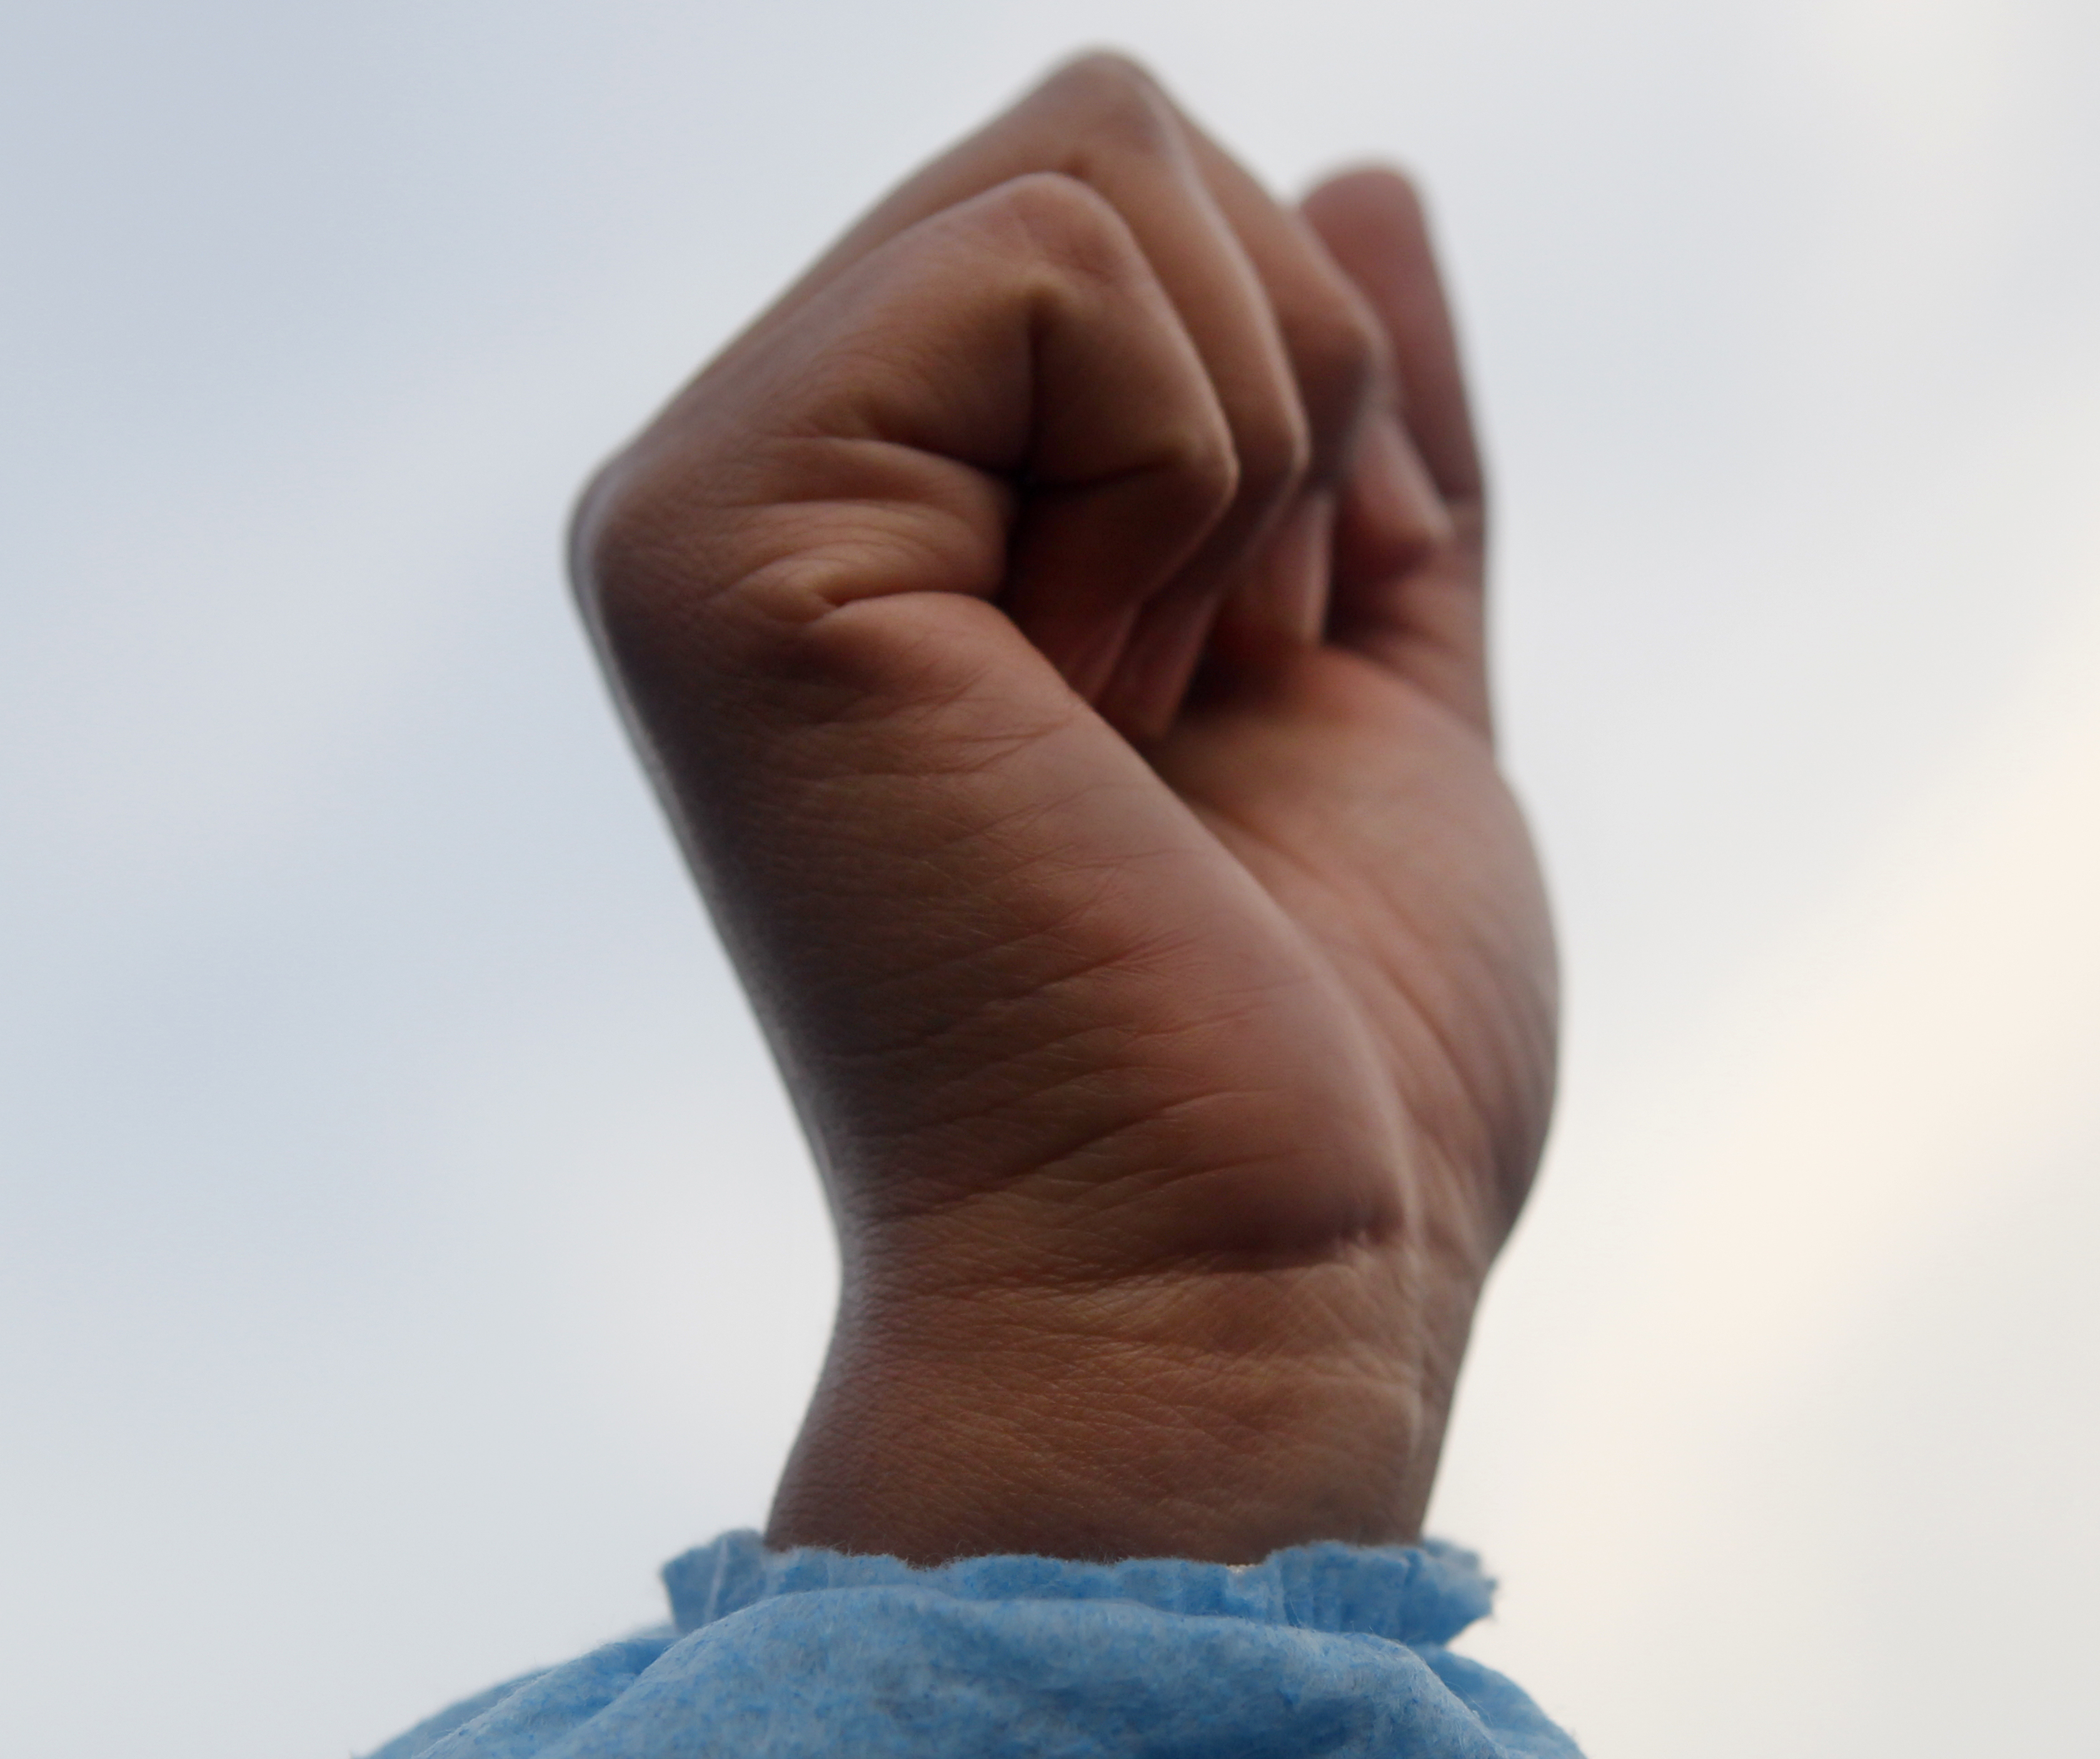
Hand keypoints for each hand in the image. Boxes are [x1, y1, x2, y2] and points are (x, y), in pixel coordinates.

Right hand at [572, 56, 1553, 1563]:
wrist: (1234, 1282)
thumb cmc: (1321, 1053)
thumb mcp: (1381, 677)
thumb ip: (1355, 434)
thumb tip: (1363, 177)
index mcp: (896, 518)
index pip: (1126, 208)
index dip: (1297, 412)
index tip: (1243, 680)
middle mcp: (768, 481)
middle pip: (1112, 134)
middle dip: (1285, 400)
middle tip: (1204, 690)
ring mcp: (718, 499)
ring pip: (1101, 155)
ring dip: (1248, 452)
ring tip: (1138, 715)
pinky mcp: (722, 536)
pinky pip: (1058, 263)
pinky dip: (1186, 475)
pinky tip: (1092, 706)